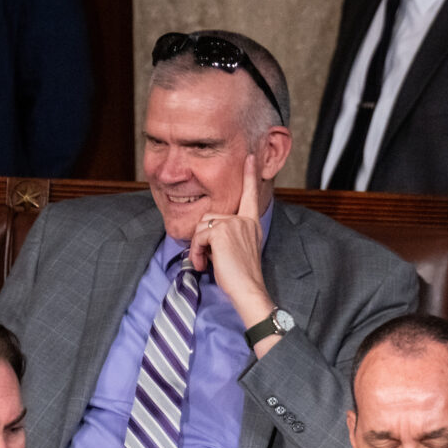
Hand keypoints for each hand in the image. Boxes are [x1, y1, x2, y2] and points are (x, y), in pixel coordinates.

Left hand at [190, 154, 275, 342]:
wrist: (248, 290)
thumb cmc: (241, 277)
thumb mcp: (237, 251)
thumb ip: (228, 236)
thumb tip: (207, 234)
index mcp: (251, 223)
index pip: (250, 194)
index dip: (250, 175)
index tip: (250, 157)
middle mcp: (245, 220)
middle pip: (209, 216)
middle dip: (202, 239)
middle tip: (209, 260)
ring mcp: (234, 223)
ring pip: (201, 226)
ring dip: (198, 247)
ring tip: (207, 263)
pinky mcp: (221, 230)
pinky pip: (197, 236)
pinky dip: (196, 252)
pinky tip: (205, 264)